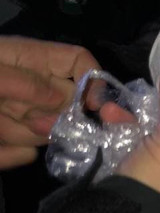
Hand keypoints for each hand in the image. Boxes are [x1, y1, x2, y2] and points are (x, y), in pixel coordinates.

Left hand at [0, 37, 99, 169]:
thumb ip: (26, 83)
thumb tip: (67, 100)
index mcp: (27, 59)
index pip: (78, 61)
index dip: (93, 79)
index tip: (97, 107)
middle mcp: (29, 85)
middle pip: (66, 102)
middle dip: (54, 117)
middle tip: (31, 120)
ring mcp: (17, 113)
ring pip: (45, 129)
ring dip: (23, 133)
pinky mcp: (6, 139)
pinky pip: (23, 151)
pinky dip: (10, 153)